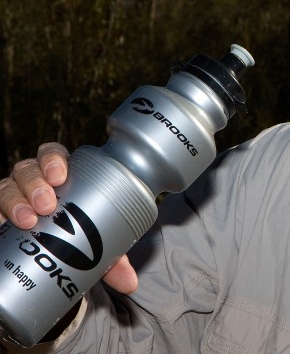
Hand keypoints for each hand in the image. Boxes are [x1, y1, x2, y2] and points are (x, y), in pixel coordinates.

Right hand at [0, 142, 137, 293]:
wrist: (53, 256)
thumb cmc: (79, 237)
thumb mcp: (96, 244)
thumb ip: (113, 259)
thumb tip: (129, 283)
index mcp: (61, 176)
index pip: (53, 154)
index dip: (53, 159)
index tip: (60, 176)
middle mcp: (33, 182)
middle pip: (27, 170)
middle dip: (35, 184)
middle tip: (48, 206)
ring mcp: (13, 198)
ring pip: (7, 188)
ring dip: (15, 201)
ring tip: (28, 221)